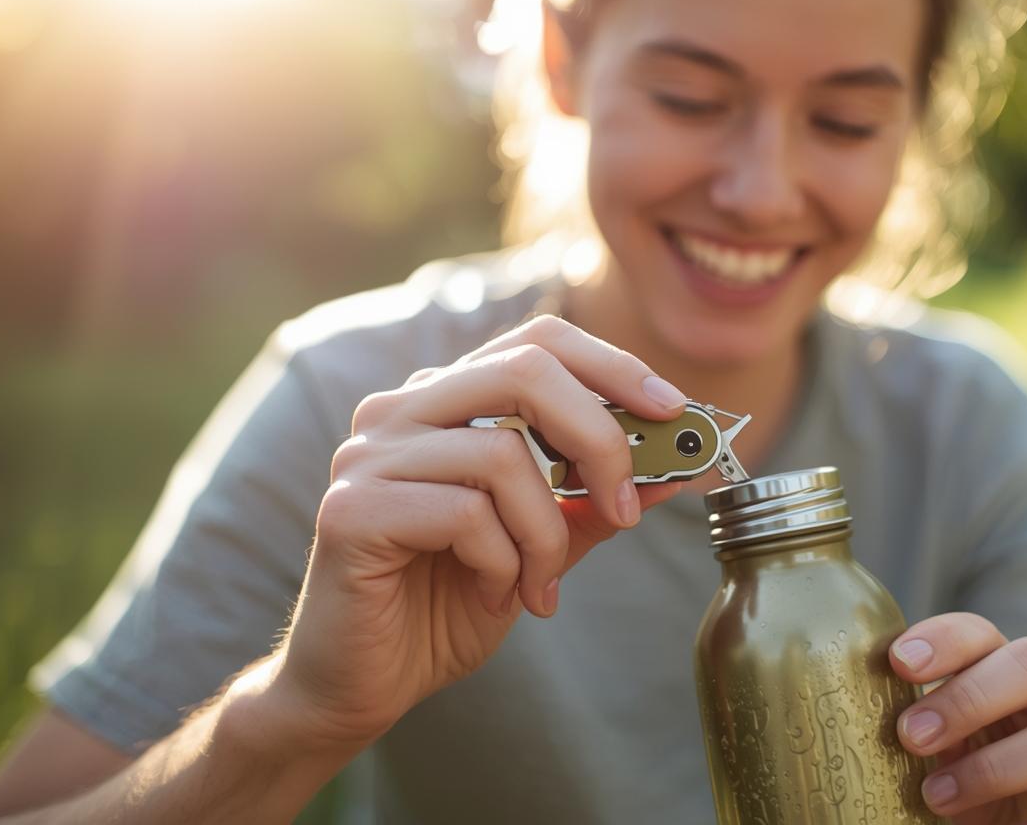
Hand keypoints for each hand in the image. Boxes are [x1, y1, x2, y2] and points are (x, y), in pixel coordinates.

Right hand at [274, 315, 685, 749]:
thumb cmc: (447, 606)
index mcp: (446, 402)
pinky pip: (464, 513)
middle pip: (526, 370)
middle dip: (599, 438)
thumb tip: (675, 467)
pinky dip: (502, 563)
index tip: (671, 409)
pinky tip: (494, 596)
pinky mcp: (351, 509)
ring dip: (545, 533)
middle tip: (624, 509)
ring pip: (503, 453)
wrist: (362, 685)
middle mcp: (402, 410)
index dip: (612, 366)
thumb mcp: (541, 544)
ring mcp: (369, 455)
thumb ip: (594, 500)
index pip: (537, 341)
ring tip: (539, 585)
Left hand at [889, 613, 1026, 822]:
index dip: (944, 640)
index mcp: (1013, 668)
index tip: (899, 663)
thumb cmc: (977, 785)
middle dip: (971, 697)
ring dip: (997, 770)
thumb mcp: (947, 751)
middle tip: (913, 735)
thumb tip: (855, 710)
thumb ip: (923, 728)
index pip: (983, 633)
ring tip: (940, 798)